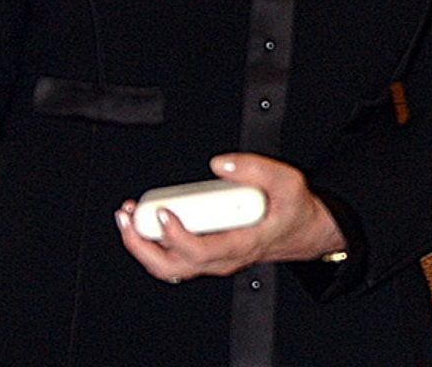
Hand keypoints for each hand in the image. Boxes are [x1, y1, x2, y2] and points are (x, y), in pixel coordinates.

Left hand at [115, 153, 346, 283]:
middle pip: (172, 267)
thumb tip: (219, 163)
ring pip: (168, 267)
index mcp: (241, 244)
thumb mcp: (288, 182)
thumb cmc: (293, 211)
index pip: (200, 251)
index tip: (162, 213)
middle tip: (128, 218)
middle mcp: (222, 258)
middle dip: (141, 246)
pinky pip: (173, 259)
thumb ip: (255, 168)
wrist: (304, 230)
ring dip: (142, 246)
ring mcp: (212, 259)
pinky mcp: (207, 253)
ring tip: (127, 218)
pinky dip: (152, 244)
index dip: (176, 236)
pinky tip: (144, 222)